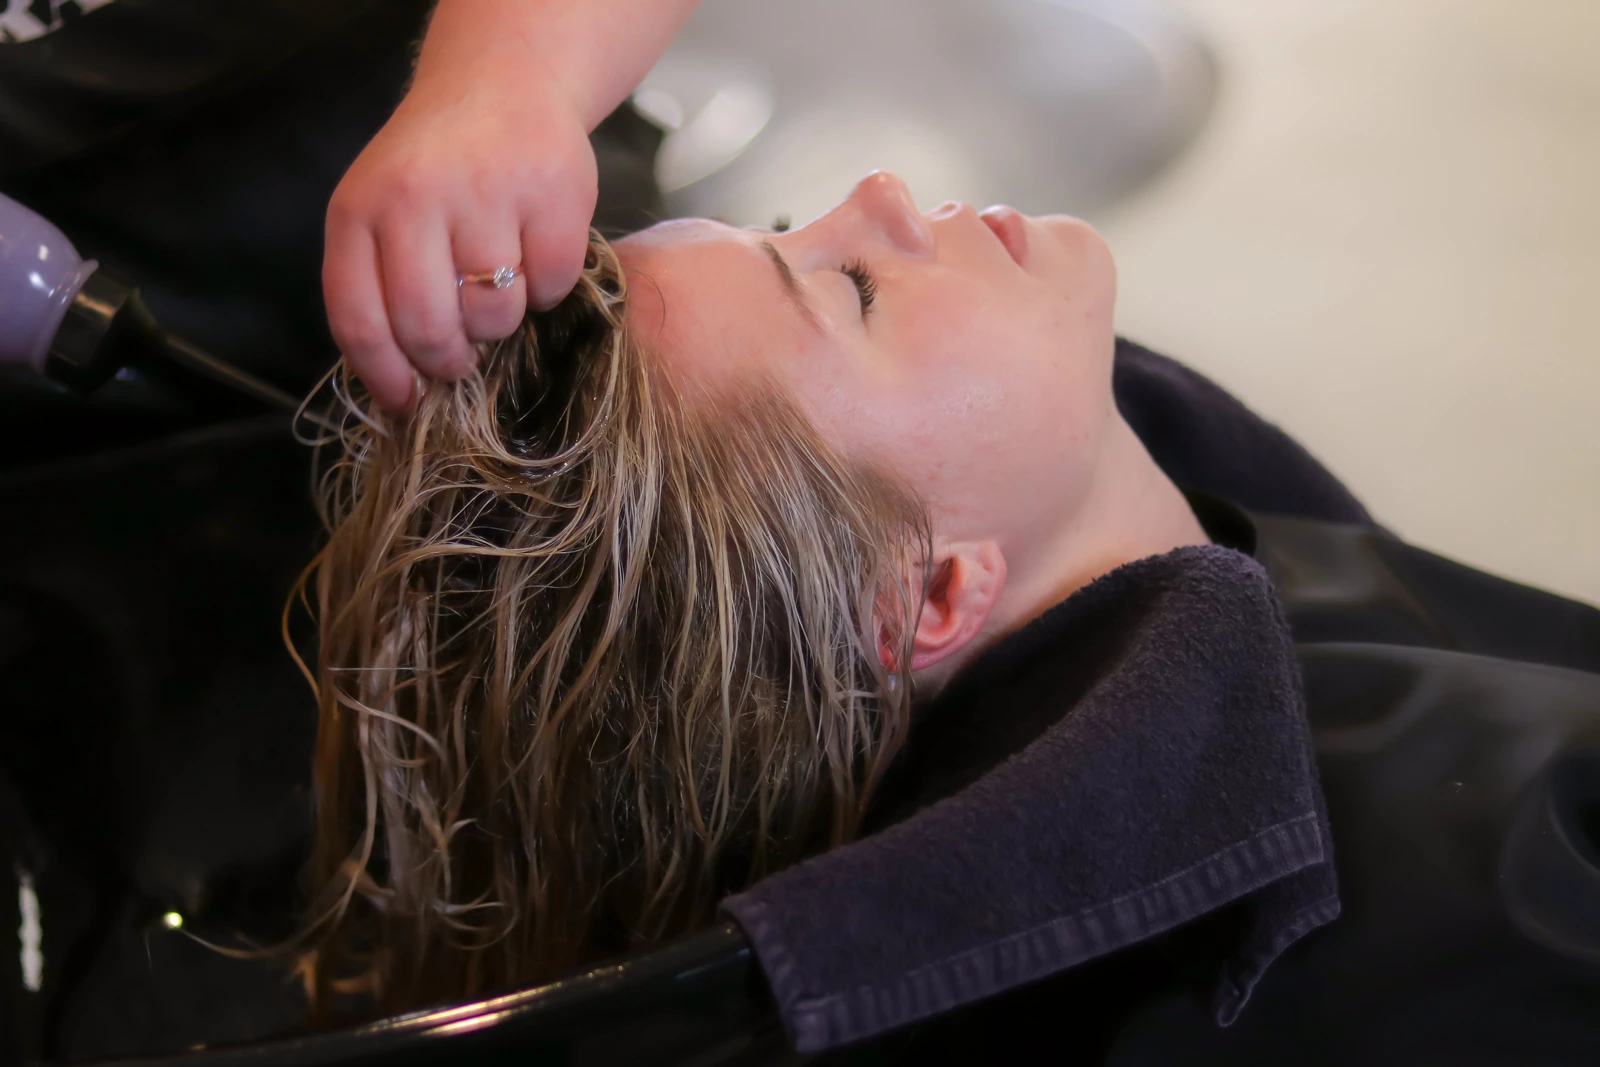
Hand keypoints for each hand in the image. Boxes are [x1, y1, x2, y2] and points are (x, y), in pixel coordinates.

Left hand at [323, 73, 598, 410]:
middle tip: (464, 356)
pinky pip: (553, 286)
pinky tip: (536, 253)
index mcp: (358, 210)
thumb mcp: (380, 215)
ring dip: (502, 320)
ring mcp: (486, 191)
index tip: (407, 402)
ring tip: (499, 285)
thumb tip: (400, 393)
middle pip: (429, 327)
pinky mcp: (553, 191)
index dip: (384, 376)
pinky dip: (549, 288)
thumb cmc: (436, 171)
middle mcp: (414, 196)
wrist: (501, 83)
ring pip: (496, 313)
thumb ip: (379, 289)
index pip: (360, 320)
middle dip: (450, 360)